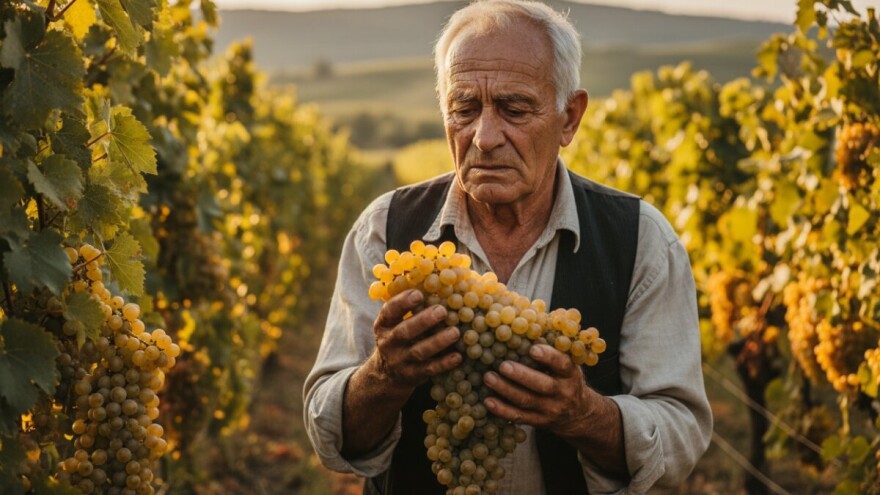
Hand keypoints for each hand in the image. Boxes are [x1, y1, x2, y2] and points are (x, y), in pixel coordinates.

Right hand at [371, 288, 461, 388]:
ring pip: (419, 352)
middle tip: (442, 311)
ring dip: (438, 342)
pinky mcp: (412, 376)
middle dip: (423, 321)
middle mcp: (389, 343)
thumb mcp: (394, 323)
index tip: (419, 294)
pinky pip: (429, 370)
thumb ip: (408, 306)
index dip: (402, 302)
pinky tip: (458, 356)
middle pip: (405, 332)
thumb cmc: (398, 338)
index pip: (389, 311)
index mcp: (383, 325)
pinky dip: (444, 363)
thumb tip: (434, 276)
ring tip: (455, 332)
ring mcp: (400, 361)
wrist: (386, 375)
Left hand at [482, 344, 597, 437]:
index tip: (533, 349)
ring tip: (488, 377)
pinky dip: (502, 410)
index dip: (548, 357)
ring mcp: (550, 410)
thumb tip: (530, 322)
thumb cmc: (567, 380)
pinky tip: (488, 400)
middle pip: (542, 385)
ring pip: (526, 401)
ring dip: (505, 389)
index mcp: (570, 374)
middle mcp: (562, 393)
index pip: (562, 365)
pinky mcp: (538, 421)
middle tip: (502, 365)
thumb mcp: (569, 365)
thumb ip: (554, 348)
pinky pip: (518, 417)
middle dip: (521, 375)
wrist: (579, 414)